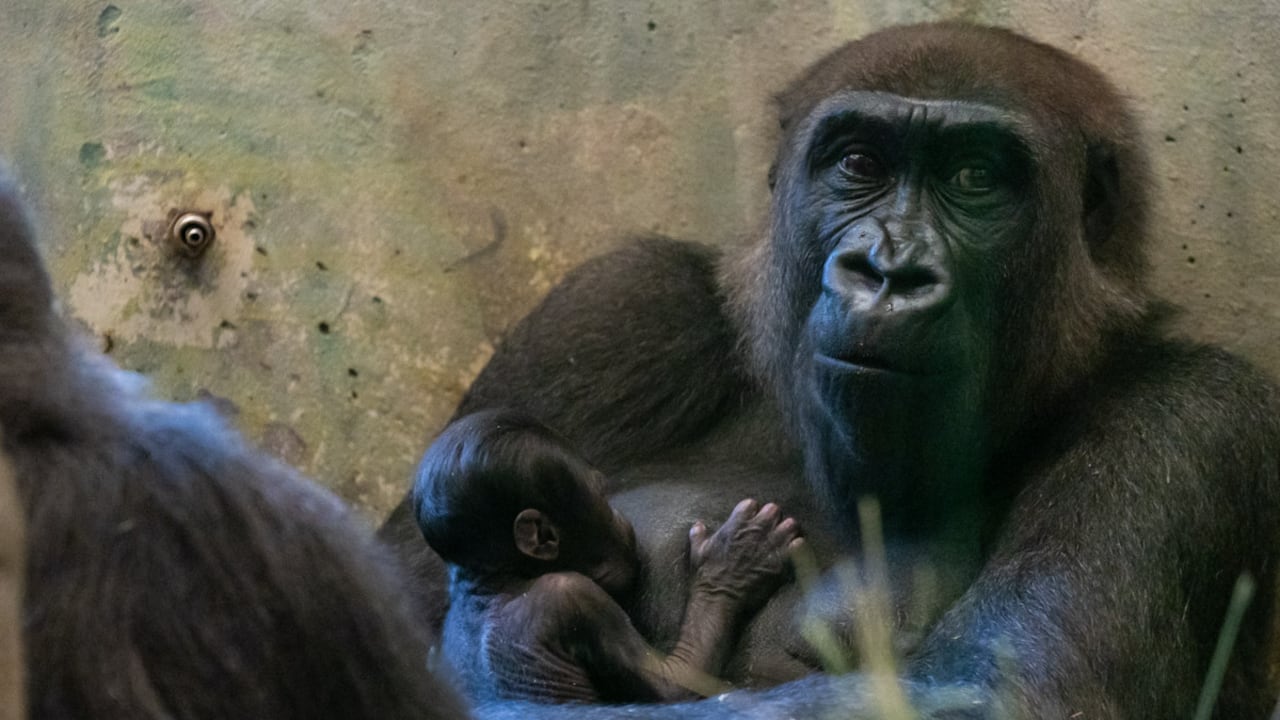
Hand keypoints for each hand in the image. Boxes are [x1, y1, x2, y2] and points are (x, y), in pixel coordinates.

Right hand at [688, 499, 803, 609]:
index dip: (751, 511)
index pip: (751, 504)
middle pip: (773, 510)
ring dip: (788, 530)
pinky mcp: (778, 563)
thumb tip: (698, 525)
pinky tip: (793, 550)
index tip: (750, 519)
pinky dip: (797, 546)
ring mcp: (768, 546)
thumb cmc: (706, 576)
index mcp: (735, 525)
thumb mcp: (697, 552)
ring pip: (790, 524)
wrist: (719, 599)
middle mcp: (754, 531)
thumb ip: (698, 535)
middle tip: (770, 527)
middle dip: (772, 517)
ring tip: (785, 537)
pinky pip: (797, 546)